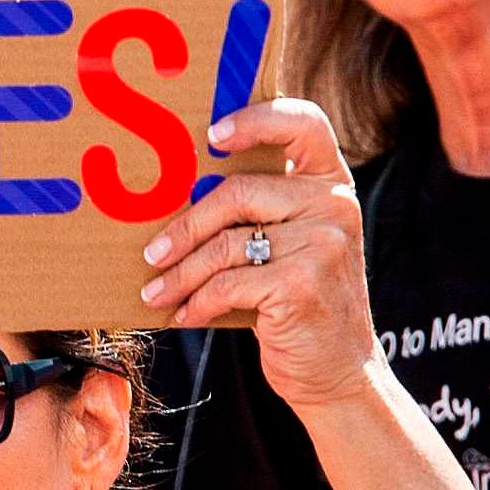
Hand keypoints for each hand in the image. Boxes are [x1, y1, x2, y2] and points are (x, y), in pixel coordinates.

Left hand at [141, 98, 378, 407]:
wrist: (338, 370)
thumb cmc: (299, 301)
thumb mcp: (292, 246)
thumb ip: (260, 213)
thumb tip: (174, 198)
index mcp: (331, 182)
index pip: (304, 123)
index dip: (256, 119)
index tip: (211, 136)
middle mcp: (334, 204)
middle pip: (237, 192)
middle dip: (184, 227)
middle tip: (151, 254)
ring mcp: (323, 242)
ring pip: (224, 244)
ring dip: (180, 273)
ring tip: (156, 291)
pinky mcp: (302, 283)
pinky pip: (227, 283)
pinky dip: (197, 302)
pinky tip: (185, 315)